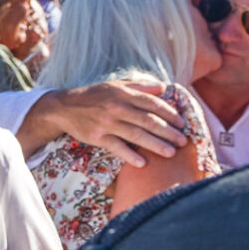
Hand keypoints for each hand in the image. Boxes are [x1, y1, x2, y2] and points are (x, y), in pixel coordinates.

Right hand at [48, 79, 190, 167]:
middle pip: (148, 121)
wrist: (64, 107)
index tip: (182, 123)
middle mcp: (117, 108)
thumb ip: (139, 86)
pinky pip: (117, 148)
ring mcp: (107, 124)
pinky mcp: (97, 137)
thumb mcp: (115, 85)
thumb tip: (163, 87)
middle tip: (183, 140)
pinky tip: (142, 163)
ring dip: (156, 145)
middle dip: (168, 132)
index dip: (169, 113)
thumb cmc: (93, 96)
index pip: (152, 103)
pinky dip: (130, 156)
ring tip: (171, 152)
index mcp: (124, 94)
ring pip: (136, 135)